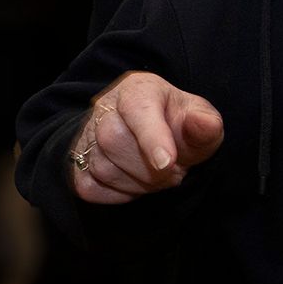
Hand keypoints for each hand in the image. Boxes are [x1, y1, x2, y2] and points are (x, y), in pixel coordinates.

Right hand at [69, 71, 224, 204]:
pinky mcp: (77, 161)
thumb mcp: (200, 120)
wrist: (155, 137)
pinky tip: (134, 182)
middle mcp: (105, 107)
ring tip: (156, 176)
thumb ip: (205, 124)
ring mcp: (86, 134)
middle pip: (112, 140)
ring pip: (100, 167)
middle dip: (149, 169)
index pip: (137, 108)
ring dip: (136, 183)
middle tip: (173, 171)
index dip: (150, 137)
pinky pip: (89, 187)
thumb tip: (204, 125)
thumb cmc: (179, 126)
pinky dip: (117, 193)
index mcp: (138, 89)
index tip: (166, 164)